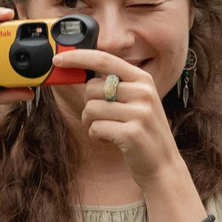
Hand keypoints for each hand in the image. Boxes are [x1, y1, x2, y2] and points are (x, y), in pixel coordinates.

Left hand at [58, 48, 186, 187]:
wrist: (164, 164)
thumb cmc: (142, 131)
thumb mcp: (136, 101)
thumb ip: (115, 85)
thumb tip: (77, 70)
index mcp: (143, 79)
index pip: (104, 60)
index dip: (78, 58)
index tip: (58, 60)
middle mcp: (143, 92)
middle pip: (92, 88)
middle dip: (88, 105)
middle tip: (101, 118)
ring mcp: (140, 113)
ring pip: (91, 109)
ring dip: (90, 123)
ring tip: (107, 131)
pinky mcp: (132, 134)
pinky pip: (96, 128)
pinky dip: (96, 136)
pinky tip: (111, 141)